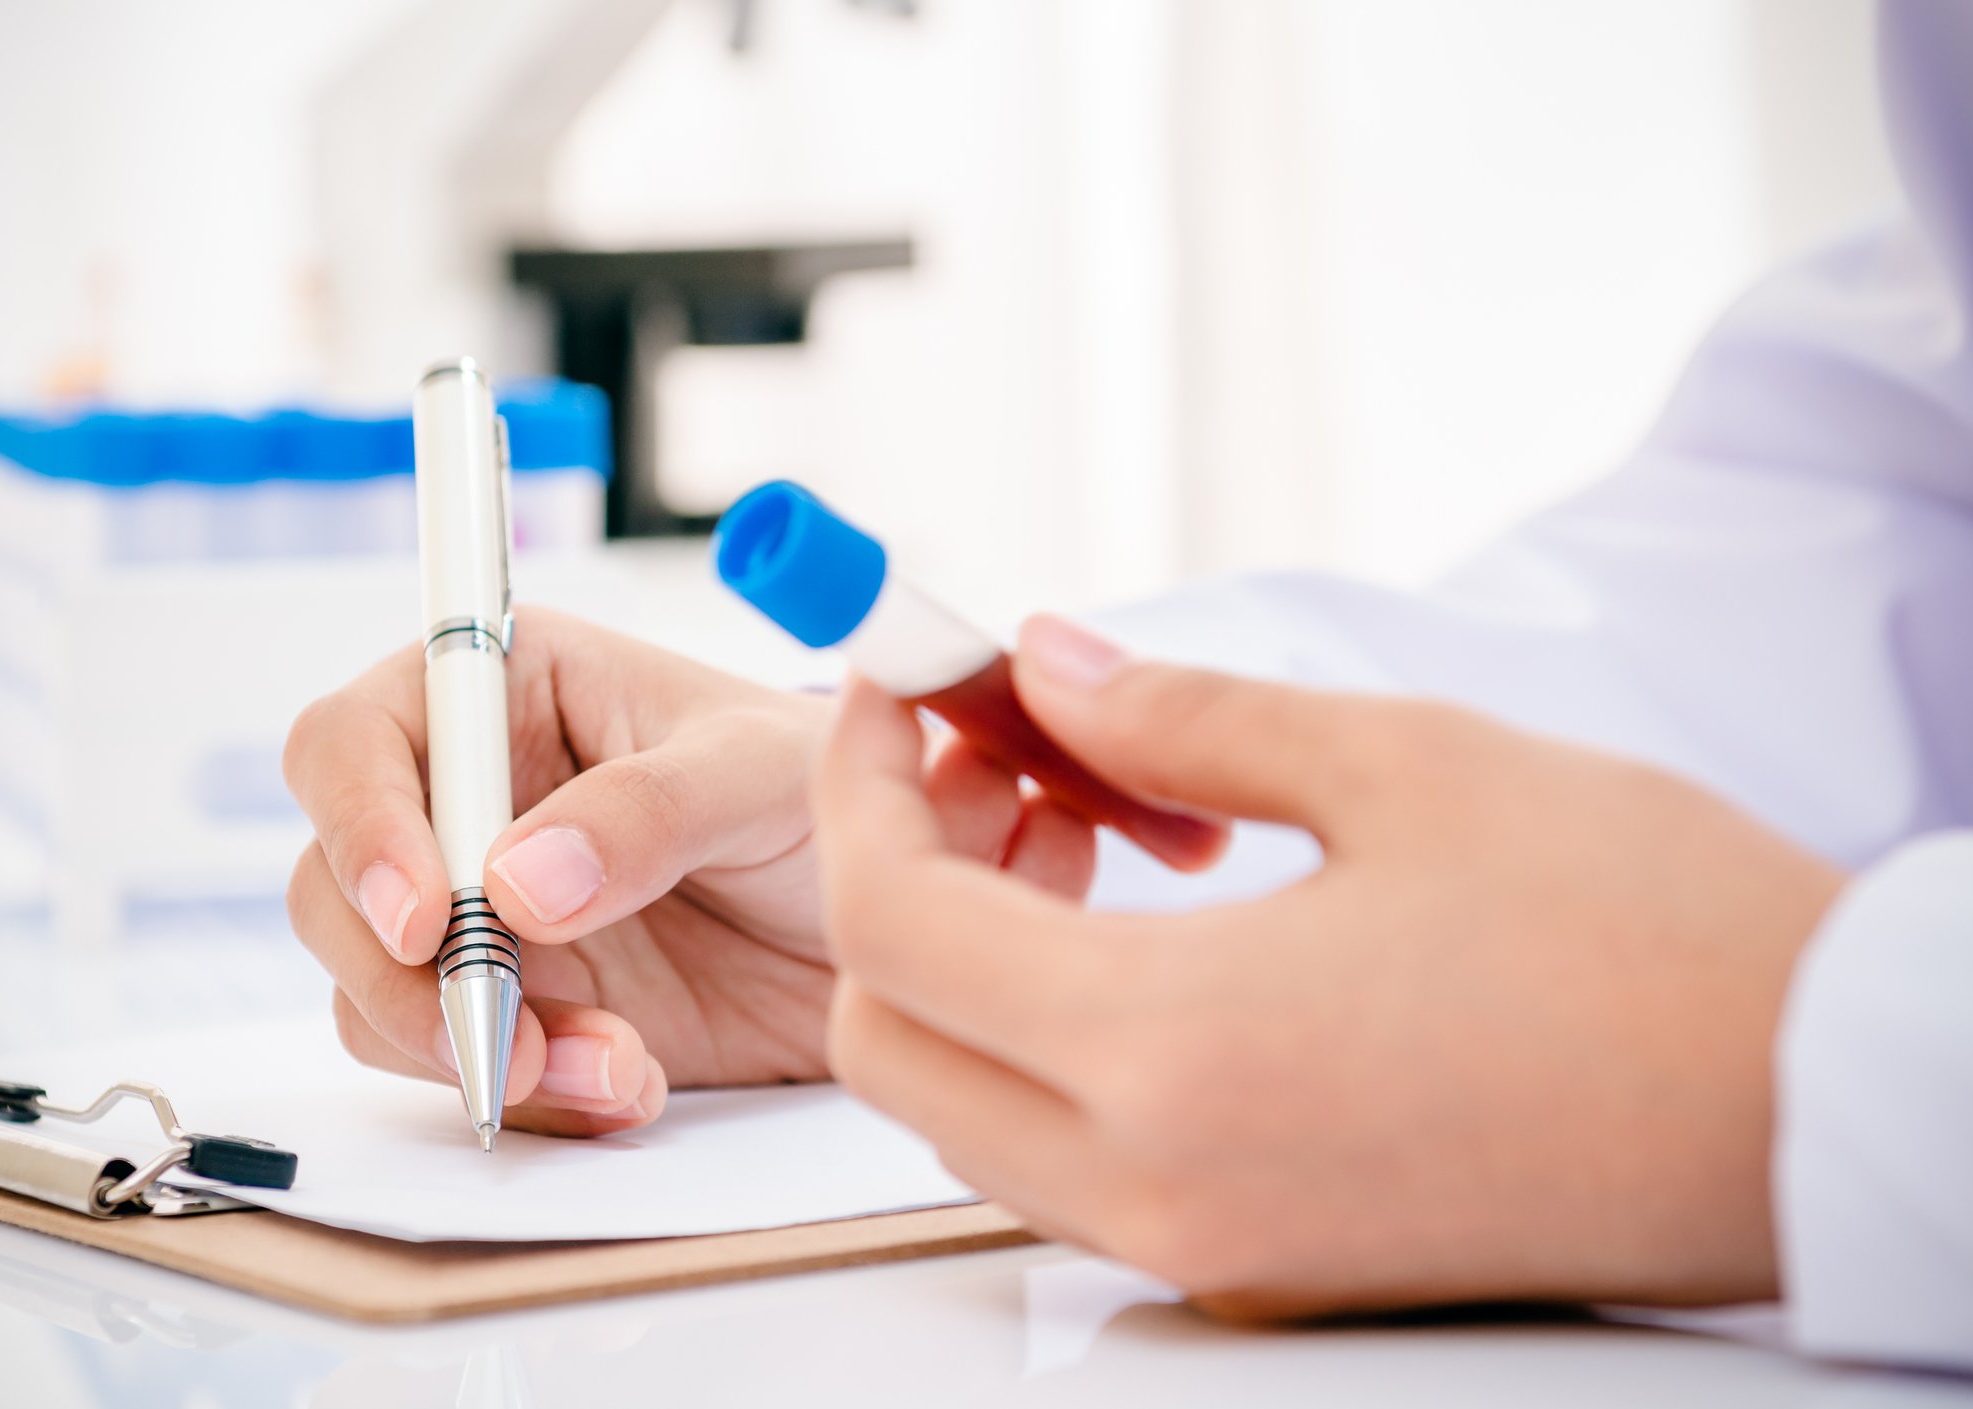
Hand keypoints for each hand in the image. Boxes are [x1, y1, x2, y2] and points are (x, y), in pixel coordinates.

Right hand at [283, 608, 843, 1135]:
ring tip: (617, 1066)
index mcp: (504, 690)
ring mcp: (480, 913)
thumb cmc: (828, 795)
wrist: (884, 922)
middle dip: (404, 979)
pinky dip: (530, 1094)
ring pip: (378, 993)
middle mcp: (466, 798)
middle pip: (334, 886)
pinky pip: (457, 1066)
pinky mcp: (515, 1006)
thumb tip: (516, 884)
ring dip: (471, 1051)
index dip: (362, 828)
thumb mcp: (763, 774)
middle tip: (498, 1041)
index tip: (427, 921)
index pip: (355, 741)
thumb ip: (648, 810)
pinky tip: (630, 1082)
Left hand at [814, 614, 1847, 1316]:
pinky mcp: (1264, 1267)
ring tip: (1068, 831)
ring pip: (968, 1115)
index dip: (857, 784)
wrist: (1815, 1107)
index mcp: (1173, 1052)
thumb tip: (1044, 665)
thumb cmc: (1645, 931)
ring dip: (964, 968)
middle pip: (889, 1044)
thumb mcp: (1404, 764)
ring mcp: (1209, 1248)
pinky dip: (1047, 1048)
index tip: (890, 692)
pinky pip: (1070, 1167)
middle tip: (977, 762)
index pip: (888, 926)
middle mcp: (1160, 1185)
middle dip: (886, 884)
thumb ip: (1180, 716)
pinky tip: (1135, 938)